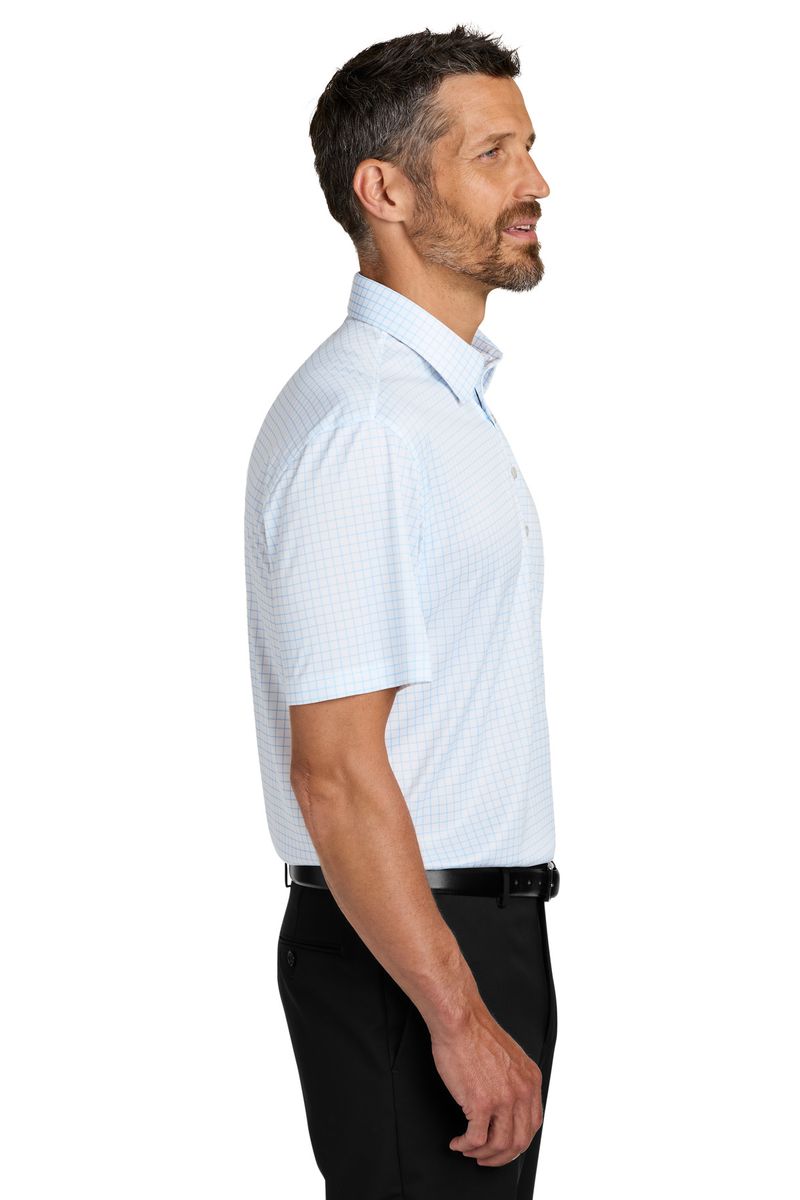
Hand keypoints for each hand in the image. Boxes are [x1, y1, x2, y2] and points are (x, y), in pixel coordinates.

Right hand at [429, 1007, 542, 1166]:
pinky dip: (465, 1146)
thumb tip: (506, 1104)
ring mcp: (503, 1099)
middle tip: (485, 1157)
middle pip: (519, 1141)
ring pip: (500, 1145)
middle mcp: (522, 1091)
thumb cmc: (476, 1033)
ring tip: (468, 1149)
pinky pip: (476, 1139)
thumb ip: (514, 1080)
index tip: (504, 1146)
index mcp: (531, 1079)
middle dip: (501, 1156)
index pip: (533, 1124)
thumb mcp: (510, 1057)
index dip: (517, 1141)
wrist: (460, 1020)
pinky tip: (458, 1142)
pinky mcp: (480, 1103)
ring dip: (482, 1154)